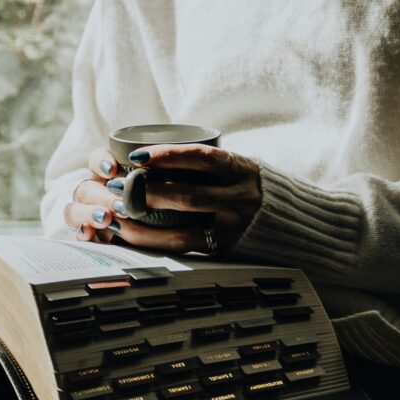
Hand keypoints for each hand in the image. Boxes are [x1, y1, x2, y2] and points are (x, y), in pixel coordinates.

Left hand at [61, 144, 262, 255]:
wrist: (284, 216)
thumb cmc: (239, 182)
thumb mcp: (231, 164)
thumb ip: (199, 159)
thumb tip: (141, 152)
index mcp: (240, 168)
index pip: (203, 158)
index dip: (168, 155)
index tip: (135, 154)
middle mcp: (240, 198)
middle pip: (189, 195)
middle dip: (147, 191)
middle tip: (115, 185)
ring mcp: (233, 226)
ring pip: (182, 227)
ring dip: (143, 221)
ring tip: (115, 212)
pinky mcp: (222, 247)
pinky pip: (183, 246)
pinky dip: (152, 240)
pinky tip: (129, 234)